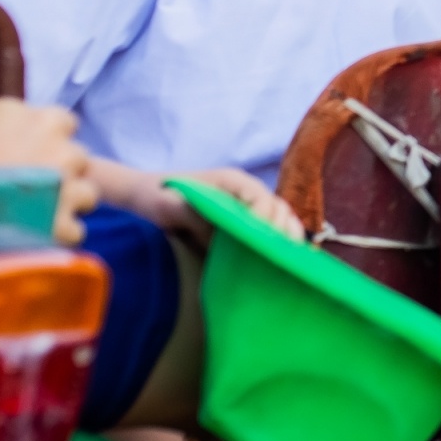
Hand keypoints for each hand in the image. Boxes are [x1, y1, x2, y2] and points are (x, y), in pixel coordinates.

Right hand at [0, 98, 98, 244]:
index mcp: (43, 120)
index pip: (63, 121)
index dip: (47, 136)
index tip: (29, 147)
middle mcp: (65, 150)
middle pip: (76, 157)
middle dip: (58, 169)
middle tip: (28, 181)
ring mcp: (69, 188)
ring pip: (85, 193)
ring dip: (66, 201)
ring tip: (35, 209)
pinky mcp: (65, 224)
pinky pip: (74, 229)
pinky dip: (59, 233)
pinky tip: (35, 234)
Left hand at [118, 165, 304, 243]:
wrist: (148, 195)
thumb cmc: (158, 195)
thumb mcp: (168, 205)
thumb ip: (192, 215)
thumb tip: (218, 233)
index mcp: (231, 181)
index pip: (258, 196)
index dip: (264, 217)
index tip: (262, 240)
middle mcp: (246, 191)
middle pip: (277, 208)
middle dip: (283, 230)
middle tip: (283, 255)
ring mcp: (248, 206)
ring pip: (280, 218)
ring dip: (287, 237)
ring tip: (292, 259)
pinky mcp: (246, 221)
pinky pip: (270, 230)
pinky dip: (279, 243)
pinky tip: (284, 260)